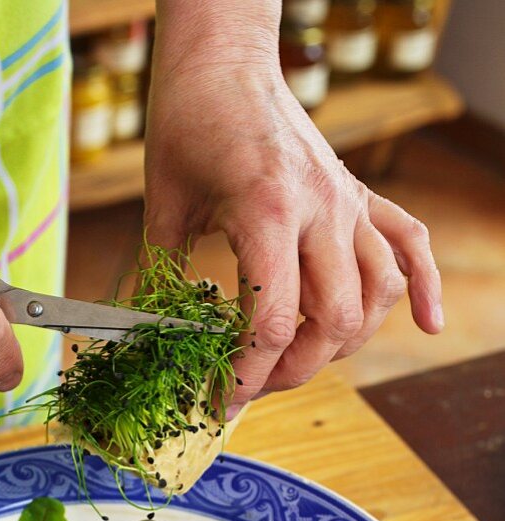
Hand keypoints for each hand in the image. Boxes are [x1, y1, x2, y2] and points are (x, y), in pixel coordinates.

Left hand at [144, 37, 442, 415]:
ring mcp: (348, 200)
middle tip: (254, 385)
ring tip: (299, 358)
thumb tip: (159, 340)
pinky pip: (409, 242)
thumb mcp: (164, 204)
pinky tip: (426, 324)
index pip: (273, 321)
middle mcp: (321, 208)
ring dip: (343, 341)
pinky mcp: (360, 193)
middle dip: (294, 369)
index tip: (222, 397)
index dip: (248, 373)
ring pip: (377, 294)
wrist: (226, 58)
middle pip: (334, 320)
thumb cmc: (189, 122)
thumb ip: (166, 276)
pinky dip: (423, 286)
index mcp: (267, 211)